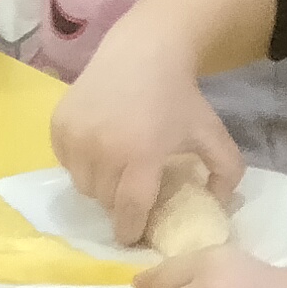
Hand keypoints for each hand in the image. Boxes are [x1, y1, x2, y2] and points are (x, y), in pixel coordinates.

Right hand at [49, 35, 244, 243]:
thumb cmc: (179, 96)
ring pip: (83, 186)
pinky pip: (66, 164)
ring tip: (116, 172)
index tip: (135, 236)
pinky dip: (81, 165)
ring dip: (99, 186)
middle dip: (119, 205)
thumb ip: (227, 171)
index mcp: (140, 154)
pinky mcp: (59, 125)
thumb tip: (219, 205)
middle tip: (131, 195)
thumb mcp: (212, 132)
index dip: (131, 230)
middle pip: (105, 201)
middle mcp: (102, 148)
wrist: (143, 51)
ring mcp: (76, 136)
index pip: (128, 210)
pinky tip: (100, 149)